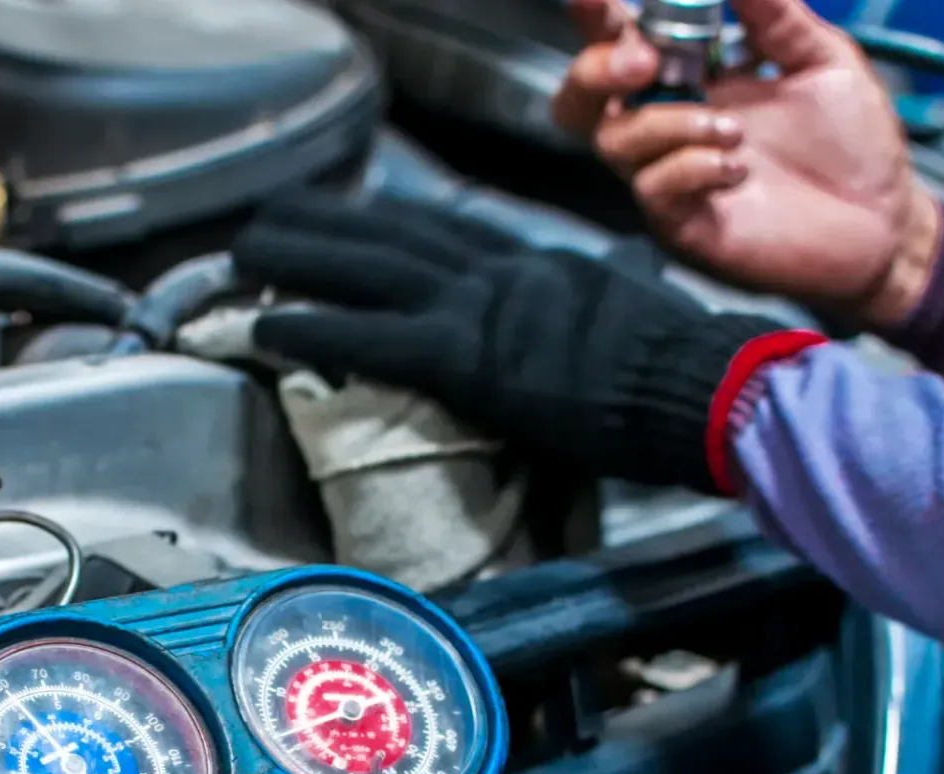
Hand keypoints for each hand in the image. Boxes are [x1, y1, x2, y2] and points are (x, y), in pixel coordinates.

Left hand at [230, 192, 781, 493]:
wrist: (700, 387)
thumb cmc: (678, 371)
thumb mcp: (630, 312)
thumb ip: (599, 298)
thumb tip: (610, 287)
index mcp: (537, 265)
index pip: (448, 231)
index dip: (389, 222)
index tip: (348, 215)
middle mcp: (499, 271)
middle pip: (393, 232)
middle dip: (324, 222)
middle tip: (269, 217)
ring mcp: (479, 309)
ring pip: (368, 266)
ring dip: (298, 255)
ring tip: (243, 252)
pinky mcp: (464, 357)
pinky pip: (370, 337)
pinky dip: (314, 326)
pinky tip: (265, 325)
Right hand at [555, 0, 941, 329]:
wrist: (884, 221)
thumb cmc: (851, 143)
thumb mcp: (823, 60)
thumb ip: (777, 18)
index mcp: (693, 79)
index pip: (625, 41)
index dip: (598, 17)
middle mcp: (669, 126)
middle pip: (582, 100)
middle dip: (597, 70)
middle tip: (644, 61)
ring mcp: (671, 176)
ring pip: (615, 140)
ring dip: (668, 123)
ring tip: (734, 131)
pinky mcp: (683, 223)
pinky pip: (653, 188)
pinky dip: (692, 168)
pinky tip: (738, 170)